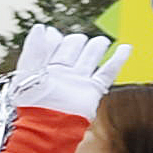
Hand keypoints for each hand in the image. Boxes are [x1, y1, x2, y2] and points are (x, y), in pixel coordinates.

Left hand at [2, 26, 129, 120]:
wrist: (46, 126)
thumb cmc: (31, 103)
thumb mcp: (27, 71)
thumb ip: (34, 48)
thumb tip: (41, 26)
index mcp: (43, 68)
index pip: (52, 44)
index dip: (53, 38)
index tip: (53, 34)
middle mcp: (62, 73)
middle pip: (74, 47)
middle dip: (75, 41)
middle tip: (76, 41)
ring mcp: (78, 81)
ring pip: (91, 56)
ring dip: (95, 46)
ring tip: (99, 42)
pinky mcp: (93, 90)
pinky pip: (108, 72)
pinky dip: (118, 59)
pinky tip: (126, 47)